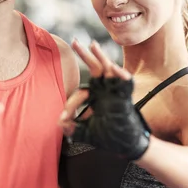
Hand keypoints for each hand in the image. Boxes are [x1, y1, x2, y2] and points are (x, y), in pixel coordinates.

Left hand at [59, 39, 150, 160]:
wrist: (127, 145)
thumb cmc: (109, 137)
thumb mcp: (87, 133)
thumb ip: (73, 129)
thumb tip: (60, 124)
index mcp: (95, 97)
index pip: (80, 93)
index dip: (70, 106)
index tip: (64, 120)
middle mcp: (105, 91)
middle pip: (94, 68)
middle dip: (85, 55)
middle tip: (74, 41)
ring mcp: (115, 93)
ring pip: (108, 70)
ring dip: (101, 58)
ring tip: (93, 45)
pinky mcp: (125, 99)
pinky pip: (125, 85)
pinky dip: (122, 77)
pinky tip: (115, 69)